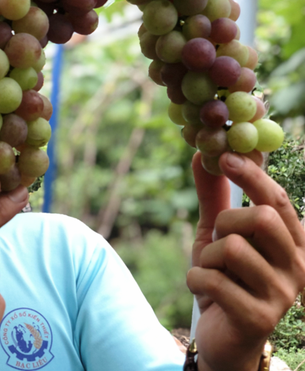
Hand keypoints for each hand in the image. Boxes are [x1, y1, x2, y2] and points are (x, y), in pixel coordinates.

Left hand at [187, 151, 304, 370]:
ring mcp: (282, 294)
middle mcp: (297, 266)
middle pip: (262, 218)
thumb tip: (201, 155)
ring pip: (233, 249)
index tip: (226, 156)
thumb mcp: (215, 234)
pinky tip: (203, 290)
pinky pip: (213, 280)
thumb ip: (212, 197)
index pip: (280, 200)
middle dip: (226, 223)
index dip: (253, 175)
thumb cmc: (224, 277)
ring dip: (208, 258)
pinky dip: (195, 279)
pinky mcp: (259, 317)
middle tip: (218, 243)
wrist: (222, 334)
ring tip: (213, 272)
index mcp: (292, 242)